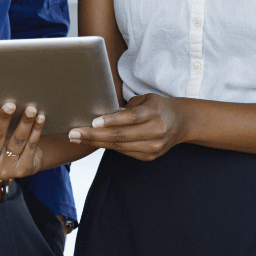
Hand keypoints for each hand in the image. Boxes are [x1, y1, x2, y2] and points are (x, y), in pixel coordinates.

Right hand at [0, 102, 45, 178]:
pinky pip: (30, 147)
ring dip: (24, 124)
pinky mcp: (23, 170)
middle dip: (3, 121)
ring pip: (16, 143)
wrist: (19, 160)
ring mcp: (6, 171)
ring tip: (31, 109)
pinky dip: (36, 131)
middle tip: (10, 104)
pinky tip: (40, 118)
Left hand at [68, 93, 182, 160]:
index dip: (110, 121)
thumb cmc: (158, 106)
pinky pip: (124, 152)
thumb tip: (102, 113)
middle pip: (120, 136)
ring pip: (120, 147)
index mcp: (152, 114)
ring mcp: (153, 147)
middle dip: (93, 135)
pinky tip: (94, 142)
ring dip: (96, 143)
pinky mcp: (149, 156)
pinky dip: (108, 146)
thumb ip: (126, 107)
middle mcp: (154, 132)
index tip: (92, 122)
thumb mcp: (145, 99)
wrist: (181, 122)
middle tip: (73, 133)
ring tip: (77, 138)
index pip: (129, 119)